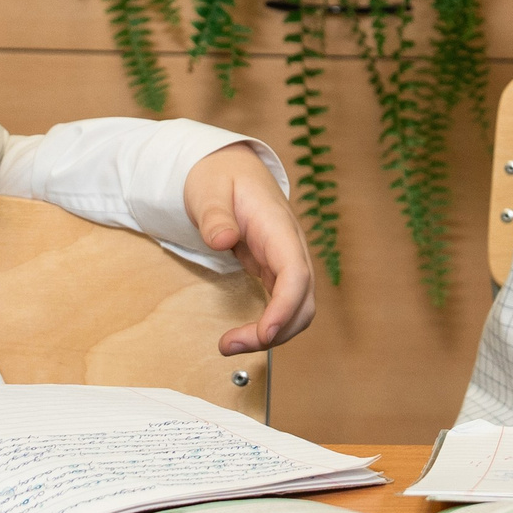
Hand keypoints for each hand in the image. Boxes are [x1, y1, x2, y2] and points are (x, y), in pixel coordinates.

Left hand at [182, 143, 315, 356]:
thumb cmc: (220, 176)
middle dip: (275, 332)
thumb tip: (223, 239)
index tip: (264, 333)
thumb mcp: (209, 189)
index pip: (296, 273)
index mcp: (278, 226)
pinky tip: (244, 336)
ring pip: (297, 309)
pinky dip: (268, 326)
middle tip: (230, 345)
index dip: (285, 307)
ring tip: (231, 345)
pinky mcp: (276, 271)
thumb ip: (215, 215)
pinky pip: (283, 306)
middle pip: (302, 301)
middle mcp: (290, 247)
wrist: (228, 167)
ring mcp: (286, 261)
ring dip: (272, 335)